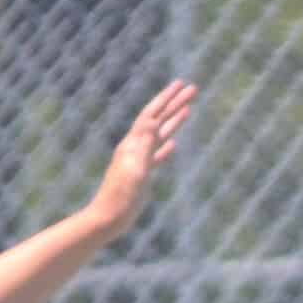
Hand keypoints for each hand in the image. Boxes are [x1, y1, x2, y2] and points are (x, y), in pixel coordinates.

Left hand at [86, 79, 198, 240]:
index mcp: (133, 144)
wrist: (108, 218)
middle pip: (158, 119)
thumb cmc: (121, 195)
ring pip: (160, 135)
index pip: (152, 114)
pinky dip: (166, 148)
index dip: (166, 98)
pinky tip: (174, 145)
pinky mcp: (141, 175)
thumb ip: (145, 144)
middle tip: (193, 89)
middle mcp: (135, 148)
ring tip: (188, 108)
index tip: (181, 83)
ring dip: (174, 121)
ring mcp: (138, 161)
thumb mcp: (136, 168)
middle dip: (175, 103)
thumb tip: (153, 120)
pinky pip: (157, 156)